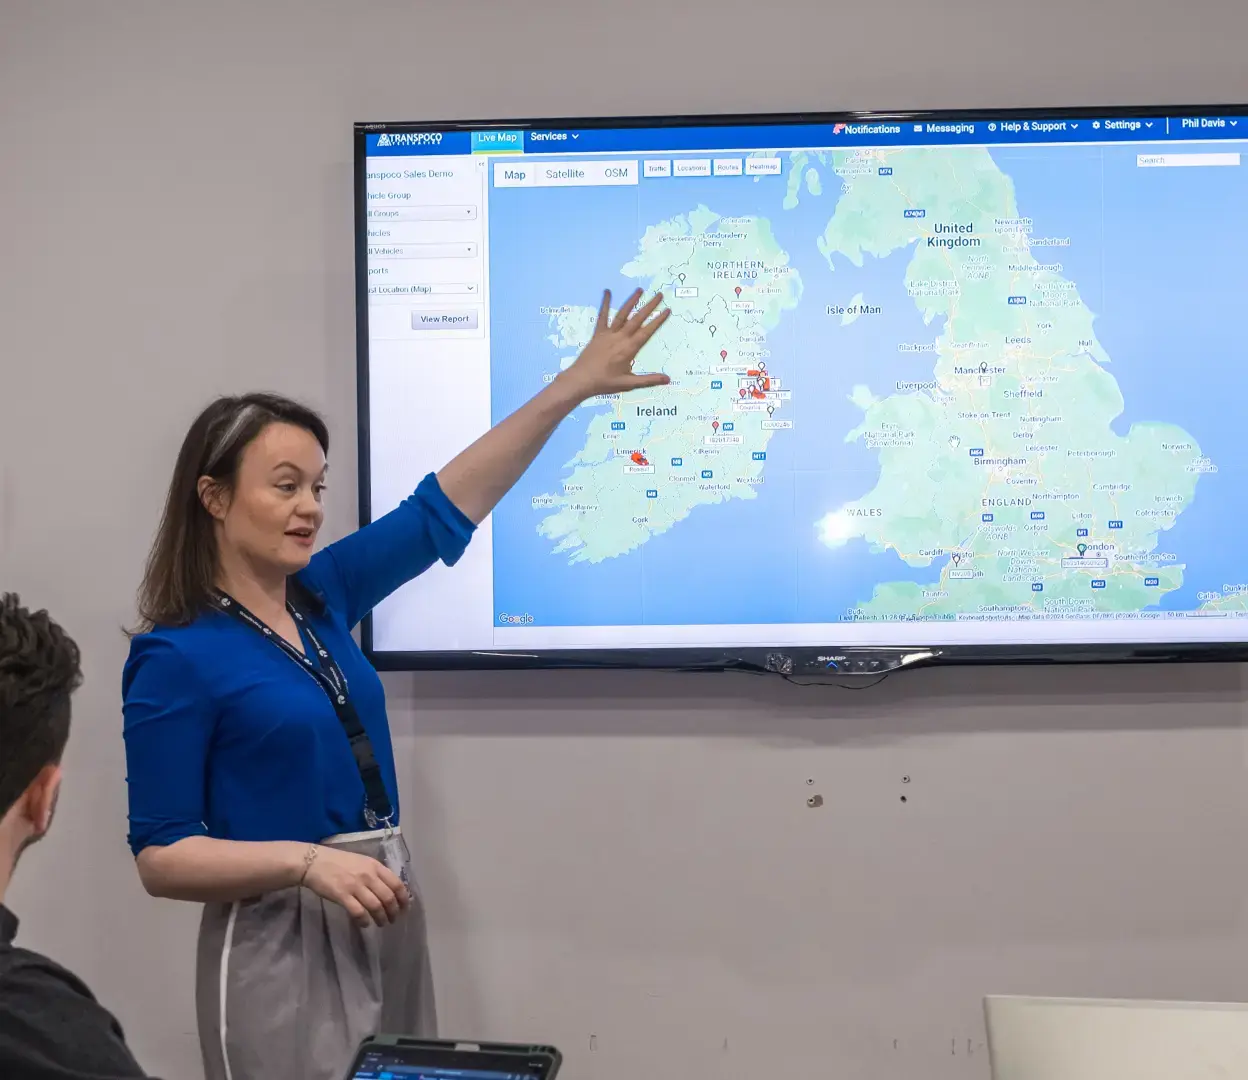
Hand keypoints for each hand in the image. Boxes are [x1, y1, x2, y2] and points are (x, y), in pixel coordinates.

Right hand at [300, 846, 409, 927]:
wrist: (315, 862)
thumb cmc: (339, 862)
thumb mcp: (362, 862)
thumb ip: (375, 874)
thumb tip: (389, 889)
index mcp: (375, 866)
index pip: (396, 884)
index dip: (403, 899)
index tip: (404, 909)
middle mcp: (368, 875)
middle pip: (388, 897)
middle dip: (393, 912)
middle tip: (393, 919)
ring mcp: (355, 885)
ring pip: (376, 906)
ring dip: (381, 918)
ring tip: (381, 923)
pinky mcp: (342, 895)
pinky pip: (358, 912)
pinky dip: (364, 921)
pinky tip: (365, 924)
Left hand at [555, 288, 671, 401]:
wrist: (581, 380)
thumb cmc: (605, 383)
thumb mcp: (628, 384)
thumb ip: (649, 380)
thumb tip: (668, 379)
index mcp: (629, 349)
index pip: (647, 332)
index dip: (658, 320)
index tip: (667, 310)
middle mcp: (620, 338)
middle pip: (637, 319)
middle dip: (650, 306)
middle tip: (660, 295)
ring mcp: (608, 334)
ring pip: (622, 314)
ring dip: (631, 301)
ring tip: (639, 290)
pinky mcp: (598, 333)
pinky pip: (602, 316)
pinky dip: (604, 303)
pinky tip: (607, 291)